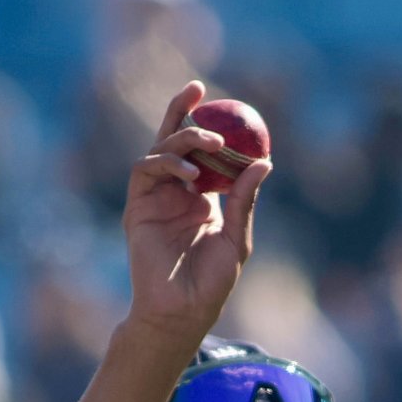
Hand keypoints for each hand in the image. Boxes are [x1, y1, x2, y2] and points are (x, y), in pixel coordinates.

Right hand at [121, 80, 271, 343]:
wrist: (183, 311)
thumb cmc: (212, 282)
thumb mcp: (237, 236)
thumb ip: (245, 199)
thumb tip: (265, 162)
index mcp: (200, 196)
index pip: (201, 152)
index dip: (207, 124)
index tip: (225, 101)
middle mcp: (174, 192)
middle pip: (173, 140)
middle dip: (181, 111)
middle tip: (198, 91)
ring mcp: (153, 198)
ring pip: (160, 151)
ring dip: (184, 140)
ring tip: (213, 143)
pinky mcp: (136, 208)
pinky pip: (144, 172)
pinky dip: (166, 164)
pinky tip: (190, 174)